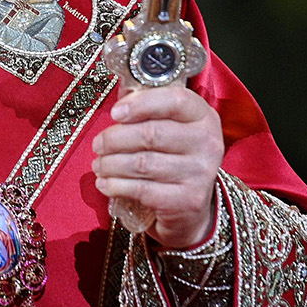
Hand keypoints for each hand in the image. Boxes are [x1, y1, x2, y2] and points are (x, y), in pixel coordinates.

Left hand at [90, 86, 223, 248]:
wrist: (190, 205)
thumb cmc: (173, 157)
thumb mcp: (171, 128)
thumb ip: (149, 113)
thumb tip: (117, 109)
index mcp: (204, 117)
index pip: (175, 101)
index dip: (141, 104)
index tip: (115, 112)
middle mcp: (208, 143)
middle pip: (151, 134)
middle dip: (115, 139)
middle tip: (98, 144)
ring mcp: (200, 173)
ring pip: (142, 163)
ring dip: (111, 164)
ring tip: (99, 164)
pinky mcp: (187, 200)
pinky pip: (142, 189)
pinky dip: (116, 185)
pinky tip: (105, 183)